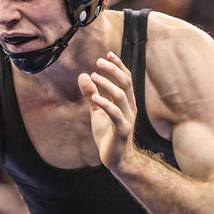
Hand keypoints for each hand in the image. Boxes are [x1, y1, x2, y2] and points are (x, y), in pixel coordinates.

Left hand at [77, 51, 135, 169]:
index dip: (119, 65)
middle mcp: (130, 107)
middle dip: (113, 70)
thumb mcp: (97, 111)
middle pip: (126, 83)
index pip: (126, 78)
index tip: (108, 53)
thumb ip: (91, 94)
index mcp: (126, 101)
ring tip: (93, 75)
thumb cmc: (108, 134)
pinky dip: (106, 104)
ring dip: (107, 84)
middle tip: (98, 61)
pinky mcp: (122, 130)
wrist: (116, 159)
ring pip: (121, 96)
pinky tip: (94, 98)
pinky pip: (116, 114)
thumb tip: (83, 75)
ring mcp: (127, 119)